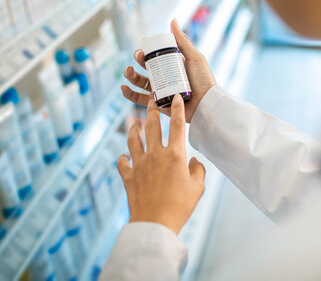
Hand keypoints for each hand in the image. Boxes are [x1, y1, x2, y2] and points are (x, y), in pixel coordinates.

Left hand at [117, 94, 205, 234]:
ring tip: (135, 123)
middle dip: (152, 110)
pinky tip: (124, 156)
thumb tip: (194, 161)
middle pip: (152, 127)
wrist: (154, 223)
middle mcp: (155, 155)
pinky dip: (123, 158)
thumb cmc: (180, 206)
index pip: (177, 126)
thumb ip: (198, 170)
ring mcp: (139, 165)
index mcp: (175, 155)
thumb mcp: (197, 188)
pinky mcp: (128, 177)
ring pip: (133, 140)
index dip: (177, 109)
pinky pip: (122, 163)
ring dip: (134, 129)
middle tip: (150, 100)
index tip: (175, 96)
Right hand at [122, 19, 215, 121]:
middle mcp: (164, 78)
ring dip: (130, 76)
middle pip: (145, 68)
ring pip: (140, 82)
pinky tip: (123, 87)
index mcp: (172, 66)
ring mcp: (160, 91)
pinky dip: (129, 94)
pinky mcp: (157, 105)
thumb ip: (183, 41)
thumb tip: (173, 20)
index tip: (142, 47)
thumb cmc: (204, 81)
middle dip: (137, 61)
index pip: (155, 56)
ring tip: (128, 72)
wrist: (207, 104)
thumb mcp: (194, 58)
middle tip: (138, 57)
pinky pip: (140, 100)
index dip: (146, 51)